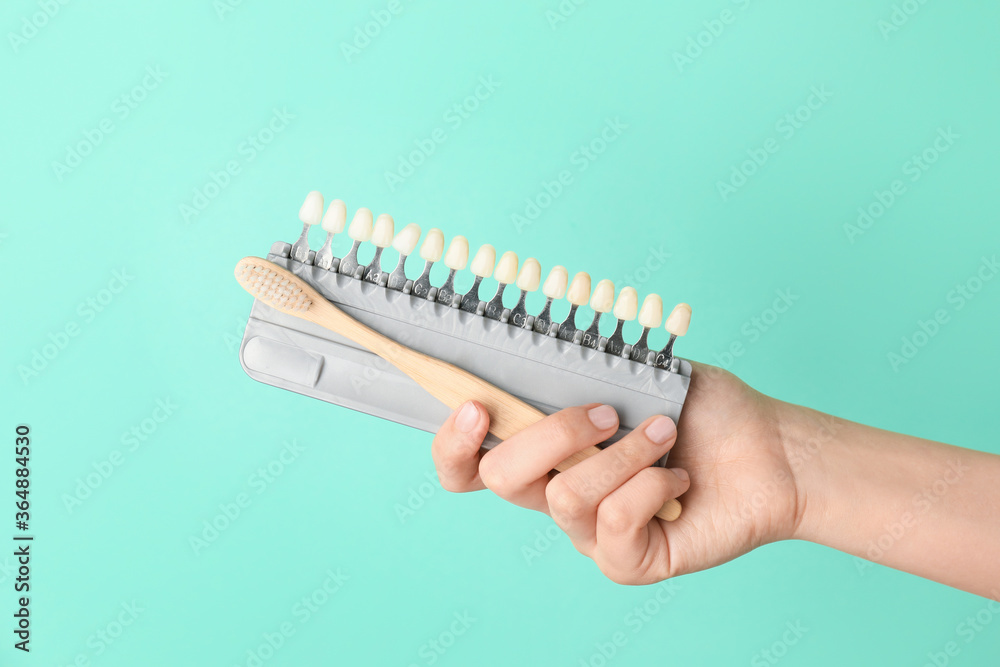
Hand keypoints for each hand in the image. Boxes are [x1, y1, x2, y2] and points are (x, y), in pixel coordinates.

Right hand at [431, 362, 800, 583]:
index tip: (476, 405)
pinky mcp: (628, 561)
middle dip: (548, 435)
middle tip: (603, 412)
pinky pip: (614, 527)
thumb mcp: (634, 371)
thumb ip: (579, 370)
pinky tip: (677, 478)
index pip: (471, 463)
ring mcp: (591, 532)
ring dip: (620, 454)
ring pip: (565, 497)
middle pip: (501, 478)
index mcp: (548, 449)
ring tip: (663, 433)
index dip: (454, 444)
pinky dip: (648, 487)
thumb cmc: (700, 407)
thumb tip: (534, 361)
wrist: (769, 447)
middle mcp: (558, 492)